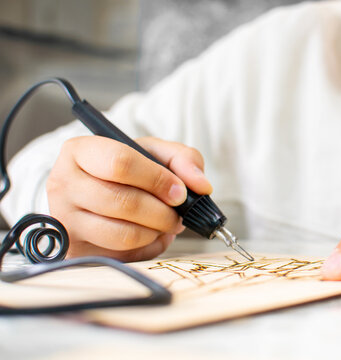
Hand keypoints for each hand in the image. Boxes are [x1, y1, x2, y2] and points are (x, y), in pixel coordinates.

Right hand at [46, 136, 211, 261]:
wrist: (95, 192)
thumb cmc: (127, 170)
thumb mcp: (153, 152)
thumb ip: (183, 159)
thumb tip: (201, 185)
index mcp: (81, 151)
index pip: (121, 163)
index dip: (157, 179)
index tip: (179, 192)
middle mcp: (64, 185)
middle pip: (123, 202)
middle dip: (162, 212)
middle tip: (177, 213)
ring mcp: (67, 220)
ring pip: (124, 234)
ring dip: (157, 232)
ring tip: (164, 223)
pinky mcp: (77, 249)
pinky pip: (123, 256)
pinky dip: (147, 247)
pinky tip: (150, 234)